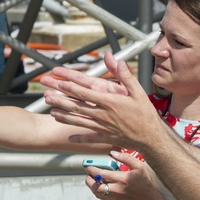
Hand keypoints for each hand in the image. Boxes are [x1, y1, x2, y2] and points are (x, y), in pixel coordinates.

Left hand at [42, 52, 163, 152]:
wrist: (152, 138)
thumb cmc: (146, 114)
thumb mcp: (138, 92)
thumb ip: (125, 76)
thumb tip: (117, 60)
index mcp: (109, 102)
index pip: (86, 93)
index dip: (71, 87)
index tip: (59, 82)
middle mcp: (103, 114)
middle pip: (77, 107)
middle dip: (61, 101)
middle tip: (47, 96)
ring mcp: (102, 127)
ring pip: (79, 121)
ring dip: (64, 117)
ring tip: (51, 113)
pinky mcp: (105, 137)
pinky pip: (90, 138)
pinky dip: (79, 138)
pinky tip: (69, 138)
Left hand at [84, 150, 160, 199]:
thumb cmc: (144, 182)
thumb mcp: (139, 166)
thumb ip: (126, 158)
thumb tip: (112, 153)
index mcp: (122, 179)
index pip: (102, 174)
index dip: (92, 169)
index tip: (89, 165)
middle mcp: (117, 189)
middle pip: (96, 186)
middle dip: (89, 178)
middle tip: (89, 173)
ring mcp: (114, 197)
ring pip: (96, 192)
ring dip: (91, 185)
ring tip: (92, 178)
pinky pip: (100, 196)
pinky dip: (96, 190)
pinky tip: (99, 184)